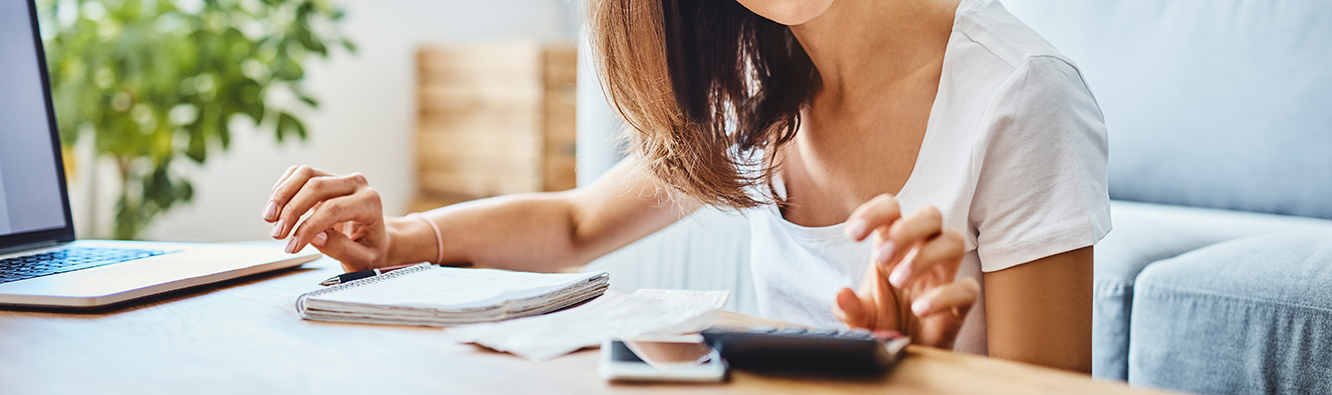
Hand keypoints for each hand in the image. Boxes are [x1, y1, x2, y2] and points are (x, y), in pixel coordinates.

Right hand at [263, 165, 388, 271]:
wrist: (374, 237)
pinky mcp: (325, 177)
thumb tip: (316, 236)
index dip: (307, 227)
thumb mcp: (362, 259)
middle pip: (316, 186)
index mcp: (369, 203)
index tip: (292, 246)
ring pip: (305, 173)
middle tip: (277, 234)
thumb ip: (341, 248)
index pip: (333, 209)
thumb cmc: (369, 249)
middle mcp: (356, 184)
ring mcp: (339, 177)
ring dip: (281, 195)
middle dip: (291, 210)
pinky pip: (298, 174)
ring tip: (269, 218)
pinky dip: (282, 188)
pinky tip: (275, 208)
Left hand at [833, 194, 979, 348]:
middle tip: (881, 259)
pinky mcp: (960, 302)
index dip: (874, 212)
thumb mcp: (858, 317)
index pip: (891, 208)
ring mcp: (944, 275)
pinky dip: (944, 296)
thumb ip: (848, 308)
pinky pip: (967, 288)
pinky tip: (919, 309)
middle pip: (931, 215)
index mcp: (893, 245)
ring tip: (899, 282)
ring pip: (954, 241)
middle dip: (906, 231)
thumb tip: (841, 296)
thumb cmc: (882, 324)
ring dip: (925, 257)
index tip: (853, 234)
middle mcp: (922, 252)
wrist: (904, 356)